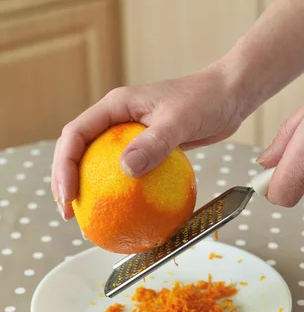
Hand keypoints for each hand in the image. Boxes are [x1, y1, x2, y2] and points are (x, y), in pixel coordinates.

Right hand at [51, 64, 242, 219]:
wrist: (229, 94)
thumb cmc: (206, 99)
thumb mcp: (180, 121)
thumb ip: (154, 143)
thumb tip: (126, 170)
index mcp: (116, 106)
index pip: (76, 135)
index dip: (64, 166)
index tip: (69, 196)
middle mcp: (118, 119)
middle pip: (79, 150)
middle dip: (67, 181)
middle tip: (68, 212)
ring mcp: (131, 134)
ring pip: (100, 162)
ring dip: (90, 188)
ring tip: (88, 216)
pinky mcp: (149, 147)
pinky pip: (128, 171)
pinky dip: (122, 190)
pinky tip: (127, 211)